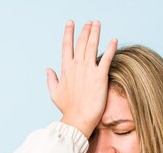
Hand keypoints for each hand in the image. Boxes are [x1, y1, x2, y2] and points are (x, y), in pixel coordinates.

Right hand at [46, 20, 116, 137]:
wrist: (78, 119)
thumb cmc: (68, 109)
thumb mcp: (54, 93)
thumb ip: (51, 79)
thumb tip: (48, 69)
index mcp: (66, 69)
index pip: (67, 46)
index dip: (69, 33)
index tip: (71, 23)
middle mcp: (77, 66)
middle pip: (81, 42)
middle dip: (85, 30)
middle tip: (90, 21)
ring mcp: (88, 70)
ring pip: (92, 45)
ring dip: (95, 32)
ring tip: (98, 23)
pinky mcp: (100, 76)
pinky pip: (106, 58)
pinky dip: (110, 48)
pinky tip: (114, 39)